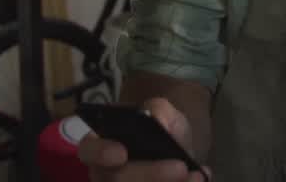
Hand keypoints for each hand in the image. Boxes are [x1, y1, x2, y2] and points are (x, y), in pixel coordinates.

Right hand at [78, 97, 209, 181]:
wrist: (182, 158)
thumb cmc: (164, 133)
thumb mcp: (166, 114)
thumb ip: (160, 110)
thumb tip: (160, 123)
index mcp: (103, 146)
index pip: (88, 150)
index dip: (101, 153)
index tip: (121, 153)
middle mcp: (105, 175)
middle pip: (114, 180)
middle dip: (149, 174)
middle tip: (179, 168)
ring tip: (194, 177)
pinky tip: (197, 180)